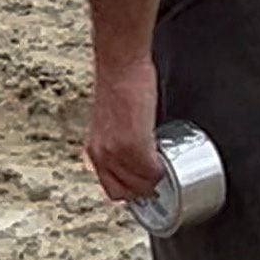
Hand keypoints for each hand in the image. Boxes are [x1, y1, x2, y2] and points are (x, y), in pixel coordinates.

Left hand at [83, 58, 163, 204]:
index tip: (142, 183)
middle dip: (142, 188)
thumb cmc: (117, 85)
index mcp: (95, 150)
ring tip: (160, 165)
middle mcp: (102, 155)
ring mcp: (117, 153)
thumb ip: (115, 143)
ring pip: (141, 186)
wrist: (120, 66)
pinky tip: (164, 157)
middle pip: (125, 193)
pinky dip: (161, 169)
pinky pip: (153, 172)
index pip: (111, 188)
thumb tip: (129, 156)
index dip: (130, 189)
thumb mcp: (108, 123)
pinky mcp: (135, 145)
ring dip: (153, 179)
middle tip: (154, 175)